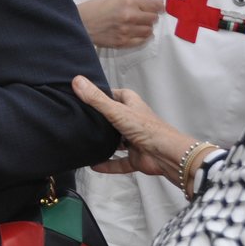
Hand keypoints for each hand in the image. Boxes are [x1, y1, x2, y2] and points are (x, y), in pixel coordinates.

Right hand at [70, 75, 191, 180]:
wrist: (166, 155)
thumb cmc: (147, 129)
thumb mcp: (116, 110)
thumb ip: (96, 98)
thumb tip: (77, 81)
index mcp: (132, 105)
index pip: (117, 95)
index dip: (103, 94)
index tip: (86, 94)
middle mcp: (133, 121)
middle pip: (114, 118)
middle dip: (100, 119)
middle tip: (80, 117)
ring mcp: (134, 140)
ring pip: (116, 141)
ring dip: (104, 142)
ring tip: (85, 140)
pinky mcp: (135, 157)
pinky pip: (118, 162)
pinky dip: (107, 164)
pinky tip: (93, 164)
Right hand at [78, 0, 162, 47]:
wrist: (78, 24)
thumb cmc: (93, 9)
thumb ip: (133, 1)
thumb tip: (153, 4)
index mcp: (127, 2)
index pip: (153, 4)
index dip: (158, 6)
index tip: (160, 7)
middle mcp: (129, 16)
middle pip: (153, 18)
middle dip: (151, 17)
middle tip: (145, 16)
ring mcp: (127, 31)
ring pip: (148, 30)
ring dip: (146, 28)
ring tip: (139, 26)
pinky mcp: (122, 42)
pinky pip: (141, 41)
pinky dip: (142, 38)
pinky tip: (137, 34)